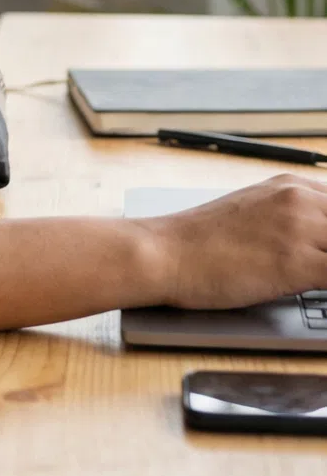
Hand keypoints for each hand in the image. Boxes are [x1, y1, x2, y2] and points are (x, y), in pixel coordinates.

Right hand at [150, 174, 326, 308]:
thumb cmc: (202, 242)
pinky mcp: (296, 263)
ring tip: (319, 277)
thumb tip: (321, 243)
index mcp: (292, 185)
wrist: (165, 253)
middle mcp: (300, 199)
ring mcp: (300, 229)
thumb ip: (295, 220)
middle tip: (323, 265)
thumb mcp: (254, 214)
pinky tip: (320, 290)